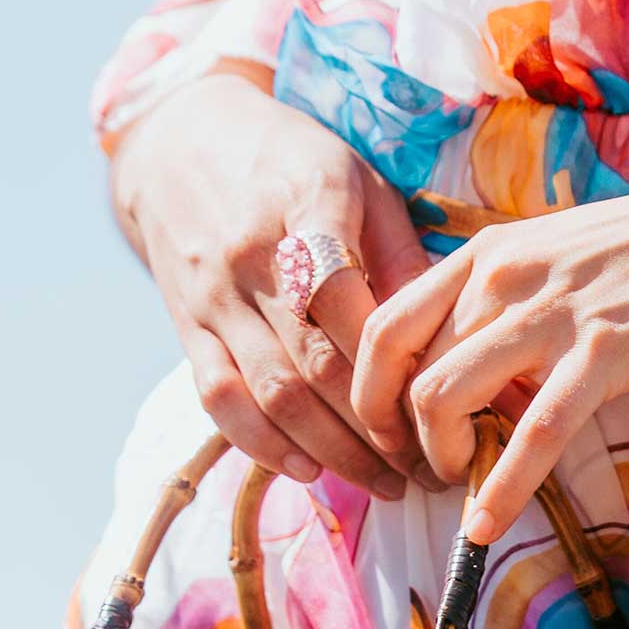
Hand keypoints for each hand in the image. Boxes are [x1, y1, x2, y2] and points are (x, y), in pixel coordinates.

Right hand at [109, 68, 434, 495]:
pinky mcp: (187, 327)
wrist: (178, 143)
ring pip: (271, 392)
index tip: (442, 411)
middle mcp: (251, 255)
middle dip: (377, 429)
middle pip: (315, 362)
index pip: (348, 302)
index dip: (393, 368)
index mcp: (308, 203)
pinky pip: (220, 398)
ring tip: (387, 484)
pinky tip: (311, 472)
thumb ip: (402, 257)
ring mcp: (213, 296)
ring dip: (332, 451)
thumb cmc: (294, 162)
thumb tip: (450, 339)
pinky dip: (263, 444)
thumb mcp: (361, 182)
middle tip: (430, 470)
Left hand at [351, 164, 628, 539]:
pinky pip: (534, 434)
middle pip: (405, 368)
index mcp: (490, 252)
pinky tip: (485, 526)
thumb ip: (512, 303)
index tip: (389, 433)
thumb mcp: (564, 258)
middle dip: (400, 435)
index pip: (386, 322)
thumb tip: (479, 369)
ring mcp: (553, 313)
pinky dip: (500, 490)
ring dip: (439, 456)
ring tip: (456, 488)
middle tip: (425, 471)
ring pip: (445, 395)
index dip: (369, 389)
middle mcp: (505, 276)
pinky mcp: (605, 353)